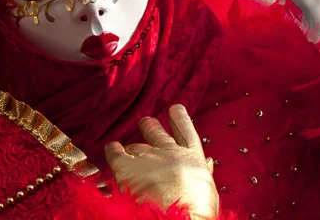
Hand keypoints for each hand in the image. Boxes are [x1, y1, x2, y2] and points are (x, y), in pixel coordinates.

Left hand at [105, 104, 218, 219]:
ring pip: (135, 144)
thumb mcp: (208, 190)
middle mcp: (168, 152)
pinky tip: (111, 149)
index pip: (186, 132)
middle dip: (149, 127)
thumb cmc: (197, 211)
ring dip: (131, 147)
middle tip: (145, 123)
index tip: (175, 109)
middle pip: (155, 132)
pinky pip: (115, 152)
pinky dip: (112, 150)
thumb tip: (207, 161)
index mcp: (192, 159)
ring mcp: (147, 157)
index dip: (179, 119)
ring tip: (125, 146)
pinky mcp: (126, 166)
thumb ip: (203, 172)